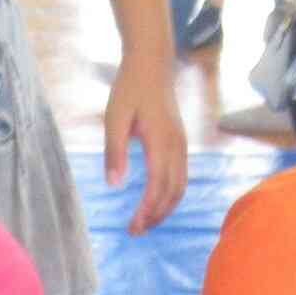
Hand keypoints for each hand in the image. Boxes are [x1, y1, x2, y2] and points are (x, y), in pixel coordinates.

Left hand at [102, 53, 187, 233]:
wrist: (152, 63)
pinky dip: (171, 195)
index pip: (158, 187)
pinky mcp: (181, 142)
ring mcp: (182, 144)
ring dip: (165, 208)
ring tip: (145, 222)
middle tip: (135, 231)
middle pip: (173, 193)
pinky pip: (181, 176)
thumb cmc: (130, 88)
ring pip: (180, 187)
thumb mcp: (114, 118)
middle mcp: (176, 146)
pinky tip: (156, 201)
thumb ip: (114, 151)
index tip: (131, 227)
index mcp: (160, 142)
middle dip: (156, 216)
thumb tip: (114, 185)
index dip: (146, 211)